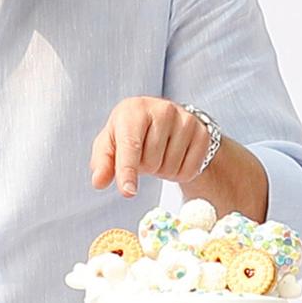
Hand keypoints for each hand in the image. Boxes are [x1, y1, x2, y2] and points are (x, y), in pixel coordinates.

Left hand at [90, 97, 210, 197]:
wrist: (165, 122)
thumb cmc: (131, 134)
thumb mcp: (111, 144)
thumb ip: (102, 163)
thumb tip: (98, 182)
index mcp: (134, 110)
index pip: (130, 145)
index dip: (127, 171)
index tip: (128, 192)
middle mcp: (163, 110)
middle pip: (151, 161)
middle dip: (144, 168)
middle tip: (144, 155)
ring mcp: (186, 120)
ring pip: (170, 168)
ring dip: (161, 171)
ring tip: (159, 154)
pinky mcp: (203, 133)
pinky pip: (189, 170)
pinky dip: (179, 173)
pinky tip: (174, 157)